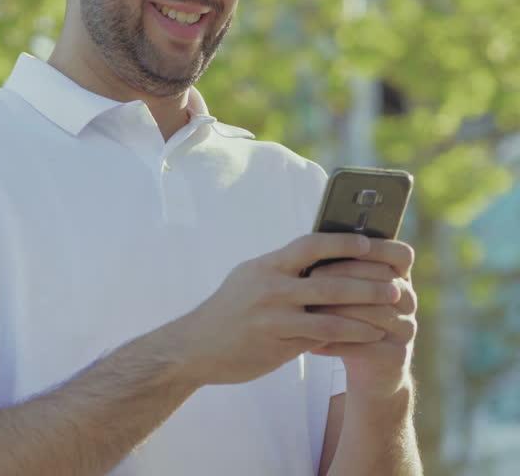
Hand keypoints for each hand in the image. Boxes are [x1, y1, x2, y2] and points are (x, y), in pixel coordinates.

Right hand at [168, 232, 401, 387]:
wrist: (194, 347)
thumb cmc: (229, 311)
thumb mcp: (249, 279)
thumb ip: (282, 269)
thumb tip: (322, 254)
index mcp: (265, 266)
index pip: (309, 245)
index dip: (341, 242)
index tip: (369, 244)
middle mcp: (269, 287)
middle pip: (329, 279)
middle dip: (368, 281)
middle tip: (396, 284)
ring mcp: (273, 316)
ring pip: (332, 312)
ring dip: (367, 312)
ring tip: (392, 311)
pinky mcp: (277, 343)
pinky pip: (324, 338)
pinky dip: (351, 335)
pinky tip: (370, 335)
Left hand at [305, 241, 417, 399]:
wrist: (369, 372)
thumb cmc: (347, 321)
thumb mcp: (346, 294)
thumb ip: (338, 272)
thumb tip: (307, 248)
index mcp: (398, 279)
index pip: (400, 256)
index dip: (374, 248)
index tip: (336, 246)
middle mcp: (408, 301)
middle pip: (382, 281)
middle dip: (343, 277)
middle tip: (310, 278)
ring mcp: (406, 329)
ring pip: (374, 313)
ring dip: (338, 311)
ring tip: (308, 310)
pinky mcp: (398, 356)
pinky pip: (366, 346)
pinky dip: (337, 344)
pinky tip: (312, 345)